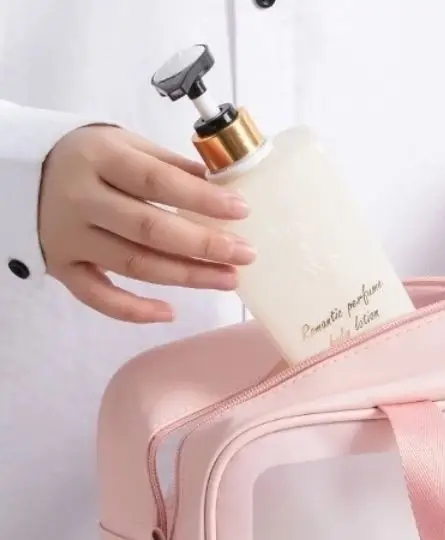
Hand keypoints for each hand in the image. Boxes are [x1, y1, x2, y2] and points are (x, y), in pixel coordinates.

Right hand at [39, 125, 255, 323]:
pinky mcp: (61, 267)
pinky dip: (133, 310)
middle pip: (150, 229)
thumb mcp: (124, 144)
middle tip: (246, 254)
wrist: (18, 172)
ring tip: (228, 278)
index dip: (201, 198)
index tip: (241, 209)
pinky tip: (170, 312)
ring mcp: (70, 237)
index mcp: (100, 159)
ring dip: (187, 276)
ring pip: (135, 264)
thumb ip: (169, 165)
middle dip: (204, 244)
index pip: (157, 181)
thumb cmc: (88, 158)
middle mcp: (81, 199)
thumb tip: (221, 185)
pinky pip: (98, 296)